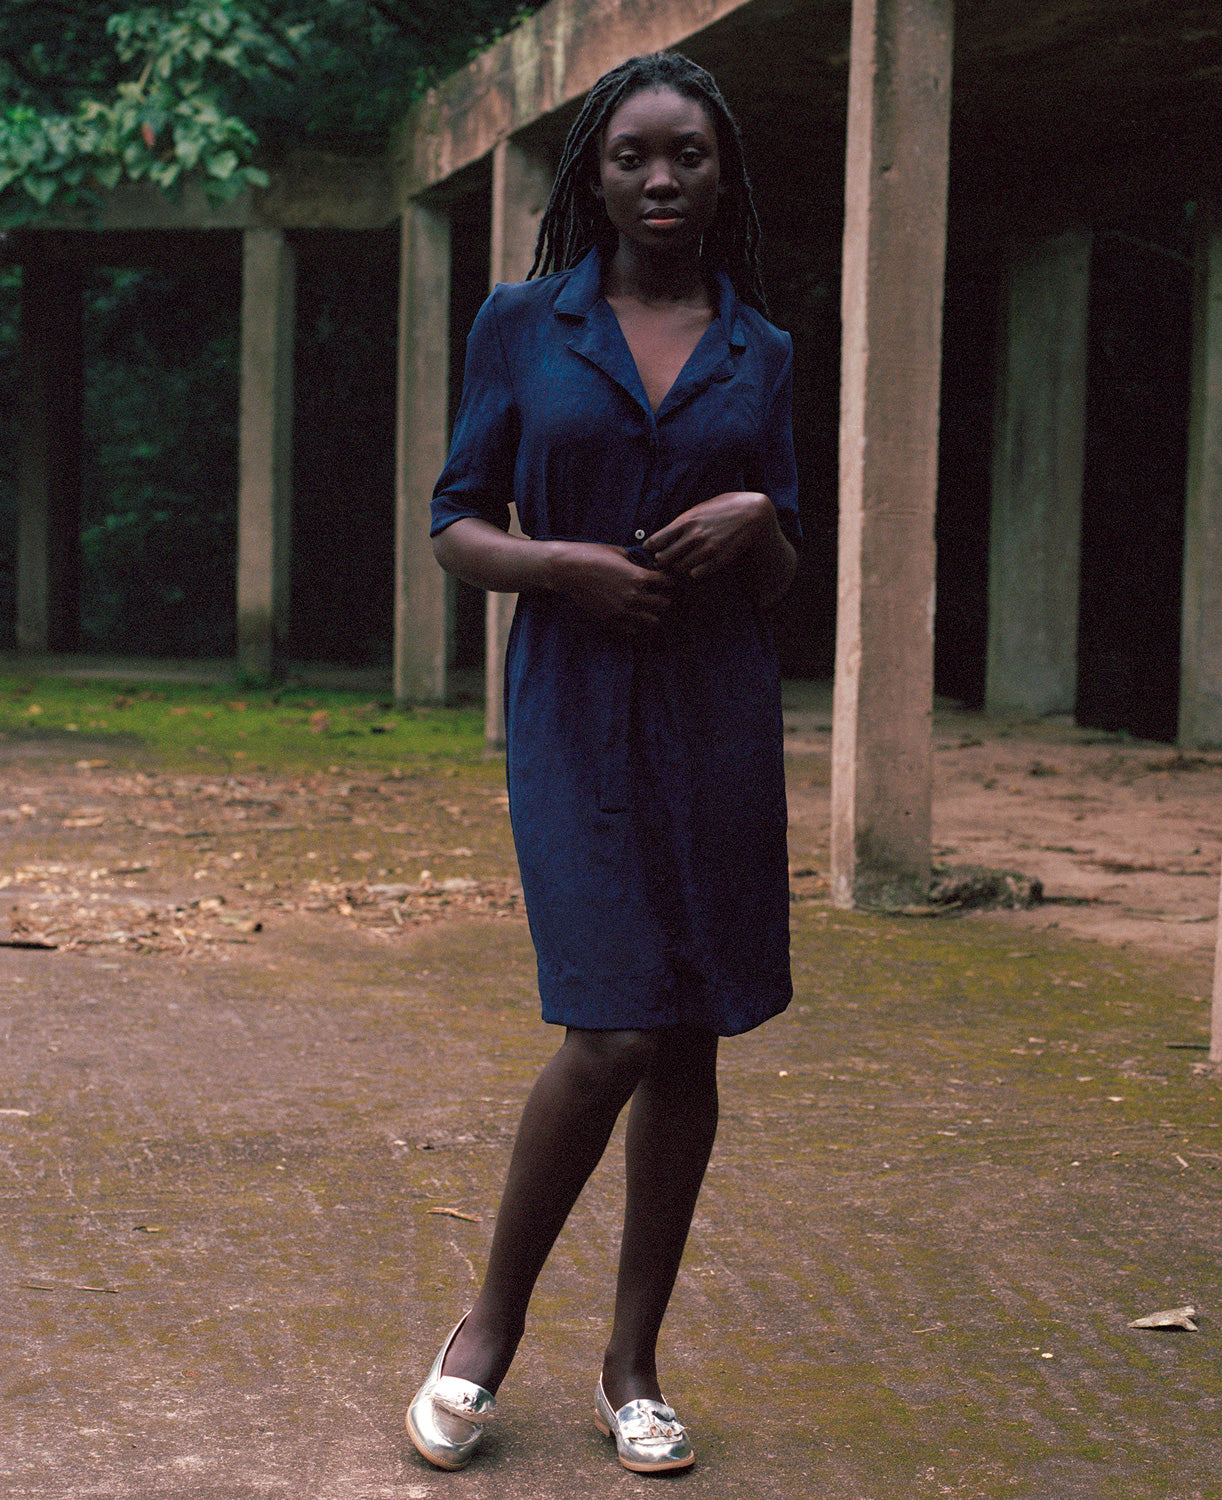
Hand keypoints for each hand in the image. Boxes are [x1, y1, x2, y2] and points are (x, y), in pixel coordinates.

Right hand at [550, 541, 677, 635]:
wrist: (567, 570)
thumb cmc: (592, 555)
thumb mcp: (619, 552)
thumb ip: (637, 562)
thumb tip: (647, 565)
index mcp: (639, 577)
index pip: (669, 582)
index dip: (671, 579)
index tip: (667, 578)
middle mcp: (634, 597)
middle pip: (665, 604)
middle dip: (665, 598)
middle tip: (660, 594)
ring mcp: (623, 611)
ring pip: (653, 621)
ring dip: (653, 613)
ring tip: (648, 607)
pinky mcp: (611, 620)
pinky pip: (634, 630)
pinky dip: (638, 624)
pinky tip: (633, 615)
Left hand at [643, 492, 774, 579]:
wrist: (752, 514)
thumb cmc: (724, 509)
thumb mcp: (699, 509)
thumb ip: (681, 523)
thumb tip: (663, 535)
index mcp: (685, 521)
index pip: (655, 542)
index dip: (651, 548)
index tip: (654, 549)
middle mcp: (693, 536)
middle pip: (663, 559)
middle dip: (661, 563)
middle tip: (665, 562)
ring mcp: (706, 549)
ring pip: (679, 570)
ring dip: (677, 570)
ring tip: (681, 566)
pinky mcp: (718, 559)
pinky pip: (696, 574)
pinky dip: (693, 574)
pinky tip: (696, 568)